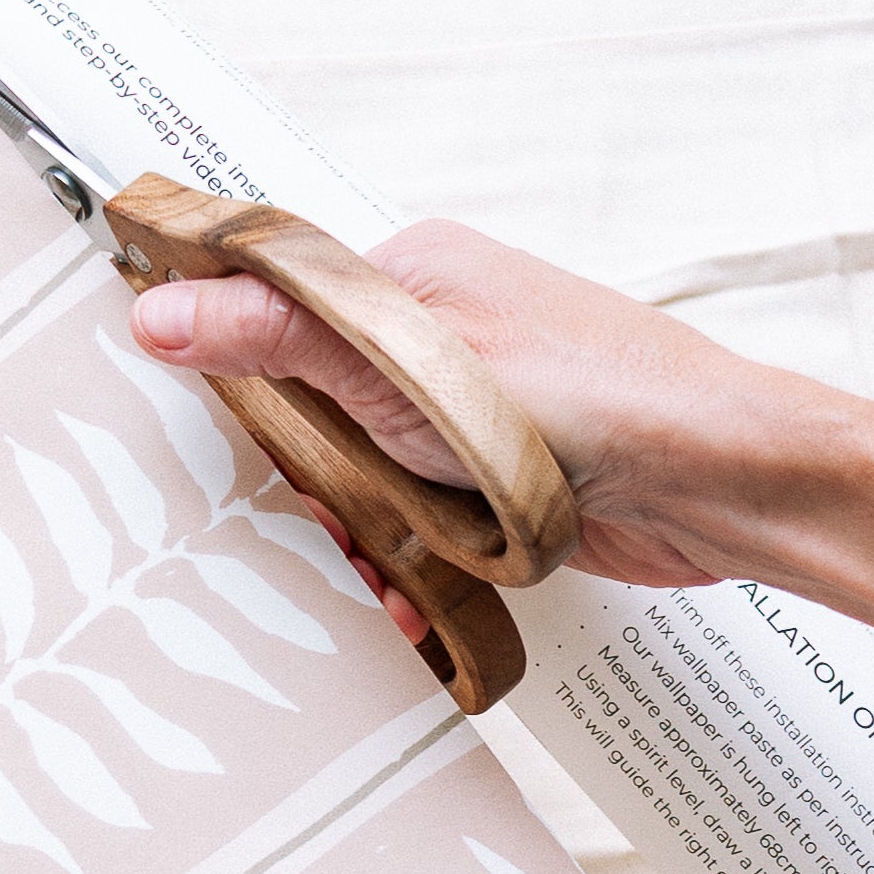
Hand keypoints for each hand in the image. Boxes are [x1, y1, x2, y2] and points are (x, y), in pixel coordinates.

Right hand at [126, 217, 825, 595]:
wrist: (714, 480)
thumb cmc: (585, 397)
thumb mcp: (402, 364)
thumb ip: (278, 336)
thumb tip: (159, 308)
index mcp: (409, 276)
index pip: (276, 306)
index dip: (234, 373)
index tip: (204, 428)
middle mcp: (436, 337)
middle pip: (313, 407)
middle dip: (308, 478)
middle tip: (318, 522)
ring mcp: (469, 412)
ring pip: (364, 477)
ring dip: (362, 534)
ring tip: (376, 572)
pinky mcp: (497, 481)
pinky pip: (420, 523)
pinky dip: (411, 563)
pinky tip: (413, 598)